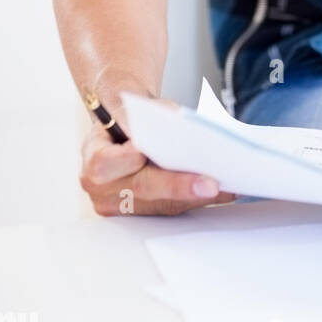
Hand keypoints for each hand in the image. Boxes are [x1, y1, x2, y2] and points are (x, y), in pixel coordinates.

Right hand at [80, 94, 236, 216]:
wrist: (125, 128)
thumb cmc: (132, 118)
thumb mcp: (135, 108)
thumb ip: (148, 117)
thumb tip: (178, 126)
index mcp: (94, 156)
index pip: (103, 163)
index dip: (124, 159)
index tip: (143, 151)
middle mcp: (103, 188)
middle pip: (142, 188)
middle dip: (178, 185)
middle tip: (209, 183)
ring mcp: (121, 206)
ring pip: (162, 205)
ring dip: (196, 196)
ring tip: (227, 187)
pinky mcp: (143, 213)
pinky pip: (173, 209)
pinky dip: (200, 199)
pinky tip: (225, 191)